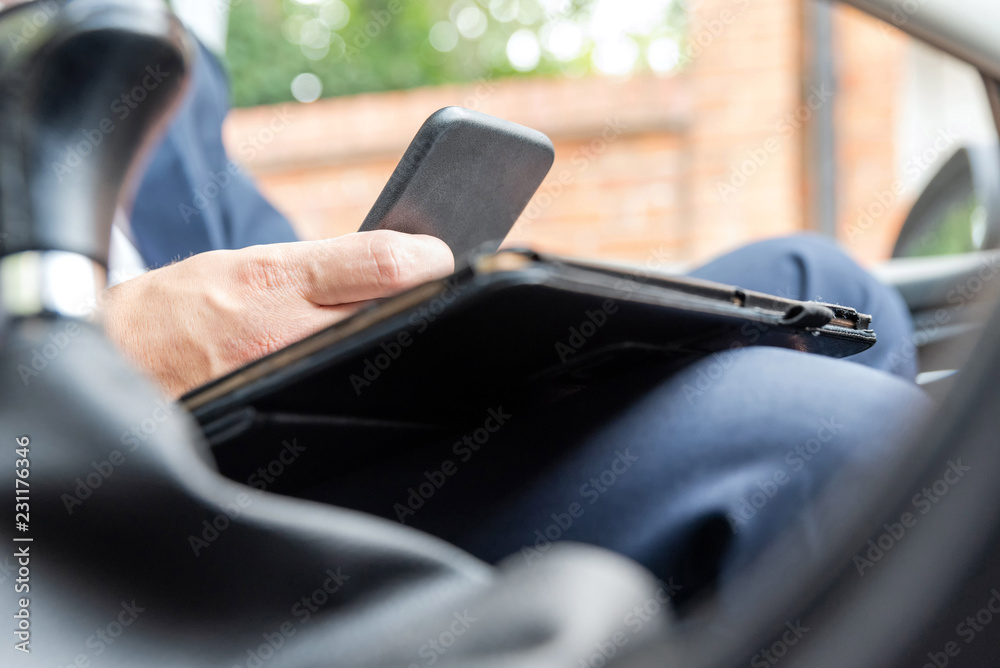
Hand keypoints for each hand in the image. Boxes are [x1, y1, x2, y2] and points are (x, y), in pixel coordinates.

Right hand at [103, 231, 453, 397]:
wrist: (119, 364)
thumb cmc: (187, 305)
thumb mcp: (248, 265)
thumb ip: (322, 268)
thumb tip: (403, 267)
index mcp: (275, 280)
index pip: (382, 263)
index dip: (430, 259)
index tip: (444, 259)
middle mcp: (283, 334)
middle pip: (392, 316)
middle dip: (427, 306)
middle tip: (445, 300)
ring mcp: (282, 382)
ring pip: (375, 363)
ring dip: (403, 346)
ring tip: (414, 337)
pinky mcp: (276, 423)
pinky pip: (344, 404)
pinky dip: (368, 388)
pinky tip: (375, 378)